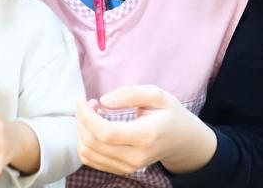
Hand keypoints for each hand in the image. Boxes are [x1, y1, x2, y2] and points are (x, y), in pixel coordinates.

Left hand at [76, 85, 216, 174]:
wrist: (182, 140)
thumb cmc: (169, 114)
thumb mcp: (156, 95)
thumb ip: (130, 94)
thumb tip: (104, 101)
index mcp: (146, 136)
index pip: (106, 133)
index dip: (87, 116)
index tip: (85, 100)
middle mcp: (136, 157)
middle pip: (93, 143)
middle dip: (81, 120)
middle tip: (88, 103)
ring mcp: (128, 167)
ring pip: (88, 153)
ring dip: (81, 131)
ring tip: (90, 114)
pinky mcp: (121, 169)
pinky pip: (91, 160)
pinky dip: (84, 142)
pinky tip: (93, 127)